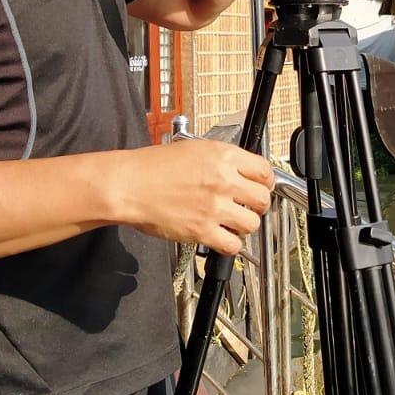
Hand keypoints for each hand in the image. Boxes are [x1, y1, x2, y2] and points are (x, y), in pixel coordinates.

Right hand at [117, 139, 274, 253]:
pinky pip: (233, 245)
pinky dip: (229, 244)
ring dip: (244, 225)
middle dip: (257, 205)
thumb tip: (240, 172)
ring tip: (231, 222)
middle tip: (247, 207)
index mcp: (223, 156)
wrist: (129, 185)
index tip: (261, 188)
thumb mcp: (194, 149)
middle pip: (263, 200)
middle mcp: (224, 181)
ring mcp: (215, 207)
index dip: (265, 182)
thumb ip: (221, 160)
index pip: (264, 171)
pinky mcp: (203, 231)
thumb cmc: (152, 166)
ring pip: (252, 224)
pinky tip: (220, 237)